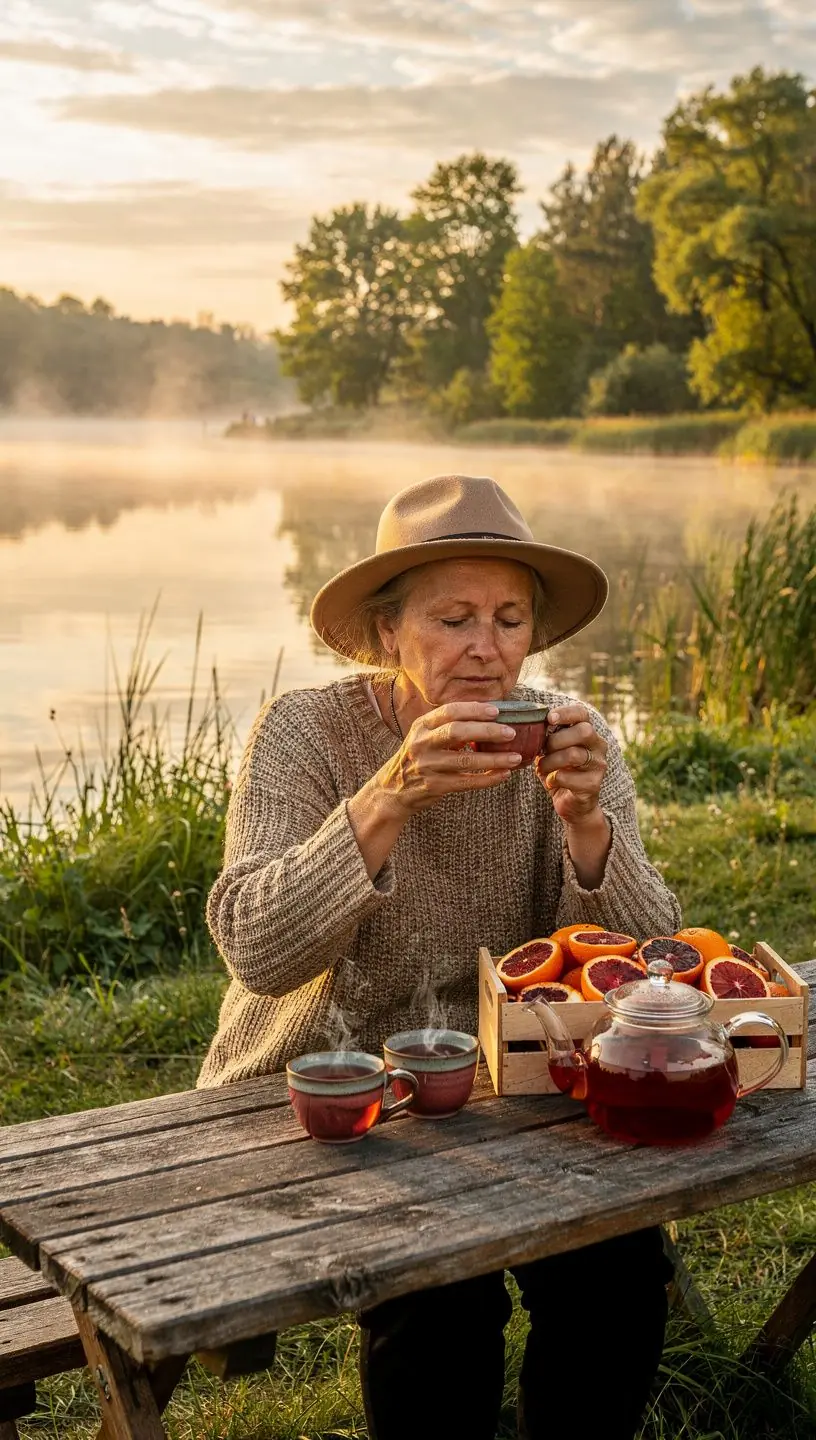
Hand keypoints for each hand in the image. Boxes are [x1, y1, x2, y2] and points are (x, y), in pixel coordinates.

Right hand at [377, 702, 522, 815]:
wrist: (393, 788)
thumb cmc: (418, 756)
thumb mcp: (425, 735)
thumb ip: (449, 725)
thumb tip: (489, 715)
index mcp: (422, 725)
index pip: (450, 712)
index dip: (474, 710)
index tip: (497, 711)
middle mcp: (422, 743)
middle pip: (457, 732)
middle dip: (487, 731)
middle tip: (511, 733)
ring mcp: (428, 766)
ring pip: (466, 761)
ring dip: (494, 759)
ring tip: (515, 758)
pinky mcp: (435, 786)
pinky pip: (466, 782)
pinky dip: (487, 779)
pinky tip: (503, 775)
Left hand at [534, 704, 607, 827]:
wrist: (573, 803)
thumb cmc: (560, 771)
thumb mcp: (552, 751)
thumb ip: (547, 737)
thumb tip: (527, 724)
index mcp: (589, 733)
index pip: (583, 713)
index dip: (566, 713)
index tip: (549, 718)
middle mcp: (599, 746)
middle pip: (584, 731)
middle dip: (556, 740)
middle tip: (543, 750)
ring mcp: (598, 766)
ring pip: (574, 754)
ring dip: (550, 761)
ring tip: (541, 767)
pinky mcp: (593, 785)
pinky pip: (567, 777)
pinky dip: (552, 779)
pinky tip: (550, 781)